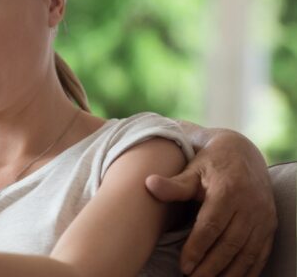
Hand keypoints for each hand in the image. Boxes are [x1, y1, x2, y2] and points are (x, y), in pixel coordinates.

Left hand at [144, 129, 275, 276]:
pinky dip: (248, 270)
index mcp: (228, 191)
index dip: (197, 248)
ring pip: (247, 252)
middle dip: (211, 265)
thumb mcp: (192, 170)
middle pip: (230, 243)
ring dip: (229, 272)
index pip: (212, 226)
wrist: (242, 154)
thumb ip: (174, 184)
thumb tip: (149, 184)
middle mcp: (250, 205)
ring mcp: (263, 217)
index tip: (184, 266)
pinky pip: (260, 253)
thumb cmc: (210, 164)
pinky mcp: (269, 225)